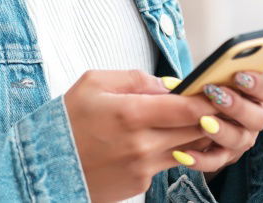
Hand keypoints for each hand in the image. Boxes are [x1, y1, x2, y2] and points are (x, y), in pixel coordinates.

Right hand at [62, 70, 218, 202]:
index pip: (187, 108)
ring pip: (187, 149)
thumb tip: (169, 85)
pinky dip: (171, 150)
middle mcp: (141, 144)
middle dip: (209, 116)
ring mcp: (142, 167)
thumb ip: (136, 79)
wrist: (44, 165)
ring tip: (191, 118)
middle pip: (195, 131)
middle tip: (217, 102)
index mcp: (130, 113)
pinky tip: (161, 138)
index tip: (218, 90)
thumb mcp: (94, 83)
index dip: (208, 100)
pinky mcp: (139, 183)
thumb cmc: (67, 120)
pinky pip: (166, 163)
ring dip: (195, 134)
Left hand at [170, 70, 262, 178]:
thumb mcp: (211, 77)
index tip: (238, 75)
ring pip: (239, 140)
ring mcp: (242, 139)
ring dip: (222, 131)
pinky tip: (185, 154)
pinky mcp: (225, 156)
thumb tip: (172, 83)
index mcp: (257, 94)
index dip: (258, 84)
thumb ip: (205, 76)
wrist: (198, 113)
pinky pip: (216, 161)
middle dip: (238, 107)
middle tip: (218, 96)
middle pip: (258, 118)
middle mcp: (254, 119)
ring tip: (204, 123)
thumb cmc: (208, 89)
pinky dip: (201, 159)